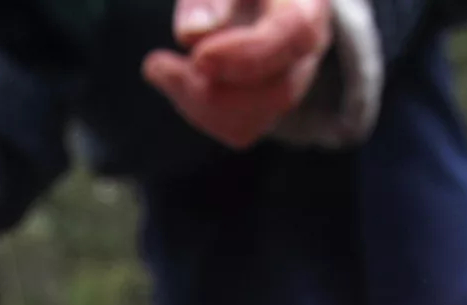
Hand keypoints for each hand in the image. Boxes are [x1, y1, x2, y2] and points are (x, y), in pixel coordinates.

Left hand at [143, 0, 330, 148]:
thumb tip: (192, 33)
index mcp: (306, 3)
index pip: (296, 35)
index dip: (247, 55)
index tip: (198, 58)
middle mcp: (308, 49)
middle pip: (278, 90)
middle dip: (212, 89)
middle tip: (158, 65)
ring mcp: (291, 82)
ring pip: (255, 119)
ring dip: (197, 103)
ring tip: (160, 69)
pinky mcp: (266, 106)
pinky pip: (239, 129)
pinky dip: (199, 112)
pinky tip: (175, 83)